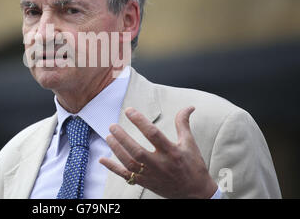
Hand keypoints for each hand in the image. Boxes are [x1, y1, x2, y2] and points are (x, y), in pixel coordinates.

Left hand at [99, 106, 217, 198]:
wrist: (196, 193)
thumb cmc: (193, 165)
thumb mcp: (190, 143)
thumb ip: (183, 124)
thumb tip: (189, 107)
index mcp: (172, 152)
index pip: (153, 134)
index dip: (140, 121)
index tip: (129, 111)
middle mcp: (161, 165)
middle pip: (137, 152)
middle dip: (123, 138)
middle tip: (112, 126)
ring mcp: (151, 176)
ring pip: (130, 164)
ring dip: (117, 150)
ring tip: (109, 136)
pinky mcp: (145, 183)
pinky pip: (126, 177)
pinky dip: (113, 168)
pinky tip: (103, 159)